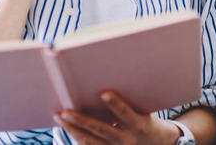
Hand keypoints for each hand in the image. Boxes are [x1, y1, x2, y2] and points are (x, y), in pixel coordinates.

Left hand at [54, 91, 181, 144]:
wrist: (155, 144)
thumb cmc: (146, 119)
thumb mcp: (145, 109)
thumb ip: (130, 99)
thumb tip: (110, 77)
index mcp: (138, 124)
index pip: (125, 113)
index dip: (115, 103)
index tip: (103, 92)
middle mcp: (126, 139)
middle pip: (101, 130)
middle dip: (82, 121)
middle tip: (65, 111)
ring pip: (91, 141)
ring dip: (73, 129)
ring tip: (59, 116)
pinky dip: (76, 136)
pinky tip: (67, 126)